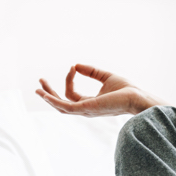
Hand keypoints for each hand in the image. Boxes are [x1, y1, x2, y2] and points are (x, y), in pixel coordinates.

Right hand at [35, 64, 166, 116]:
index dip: (69, 80)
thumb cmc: (126, 90)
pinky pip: (66, 107)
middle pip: (61, 103)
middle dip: (49, 93)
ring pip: (61, 107)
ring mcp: (85, 111)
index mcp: (89, 103)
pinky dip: (55, 101)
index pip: (71, 94)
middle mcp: (85, 109)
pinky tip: (47, 94)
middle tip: (40, 81)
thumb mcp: (106, 76)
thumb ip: (92, 71)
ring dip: (48, 98)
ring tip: (38, 88)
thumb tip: (76, 65)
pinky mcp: (87, 109)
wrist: (137, 97)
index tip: (72, 67)